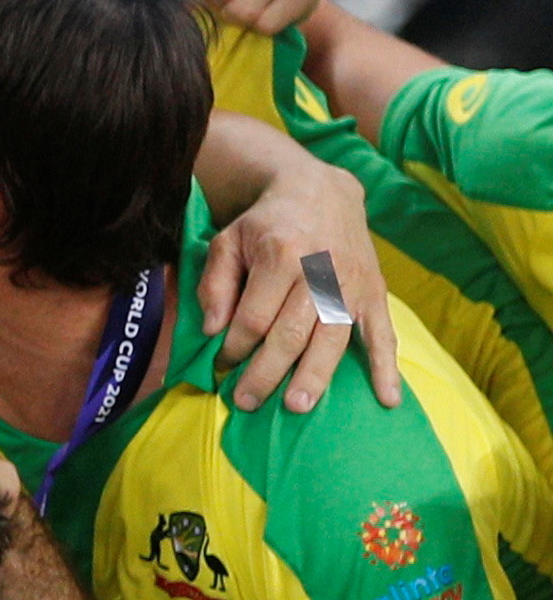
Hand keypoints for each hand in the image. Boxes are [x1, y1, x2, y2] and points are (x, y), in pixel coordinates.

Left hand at [198, 148, 396, 412]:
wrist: (320, 192)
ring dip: (314, 376)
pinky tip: (387, 399)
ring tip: (296, 406)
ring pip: (332, 338)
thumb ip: (215, 285)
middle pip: (290, 334)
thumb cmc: (266, 224)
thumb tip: (212, 330)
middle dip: (266, 372)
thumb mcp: (228, 241)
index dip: (234, 348)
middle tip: (246, 402)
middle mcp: (320, 272)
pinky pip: (384, 333)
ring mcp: (351, 285)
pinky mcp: (374, 292)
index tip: (221, 366)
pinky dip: (386, 367)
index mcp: (280, 256)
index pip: (253, 317)